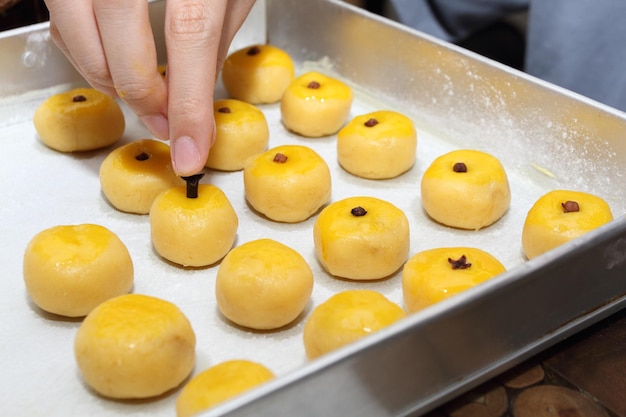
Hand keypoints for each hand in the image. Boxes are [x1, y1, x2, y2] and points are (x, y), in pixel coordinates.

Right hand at [44, 0, 255, 175]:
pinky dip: (84, 50)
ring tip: (144, 93)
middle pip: (121, 41)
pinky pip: (61, 16)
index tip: (190, 153)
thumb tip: (196, 96)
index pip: (190, 38)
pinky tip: (114, 59)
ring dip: (108, 78)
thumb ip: (215, 34)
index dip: (188, 104)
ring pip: (78, 33)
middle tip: (165, 122)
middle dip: (143, 96)